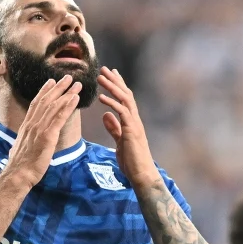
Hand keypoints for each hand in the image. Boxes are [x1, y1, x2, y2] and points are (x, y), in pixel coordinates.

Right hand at [7, 76, 82, 183]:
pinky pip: (59, 118)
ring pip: (54, 106)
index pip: (36, 103)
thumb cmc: (21, 165)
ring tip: (77, 84)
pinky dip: (68, 106)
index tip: (51, 81)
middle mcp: (32, 123)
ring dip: (67, 93)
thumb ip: (28, 138)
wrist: (19, 173)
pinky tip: (75, 99)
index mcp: (27, 125)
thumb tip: (29, 139)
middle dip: (58, 87)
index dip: (44, 91)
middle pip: (46, 100)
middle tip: (68, 77)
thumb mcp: (22, 146)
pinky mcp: (47, 136)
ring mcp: (39, 129)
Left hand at [98, 67, 156, 184]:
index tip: (110, 73)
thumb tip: (105, 115)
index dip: (118, 85)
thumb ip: (114, 127)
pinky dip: (112, 103)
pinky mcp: (132, 131)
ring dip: (112, 87)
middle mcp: (135, 120)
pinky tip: (102, 97)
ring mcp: (134, 124)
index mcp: (131, 121)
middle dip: (115, 81)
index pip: (125, 99)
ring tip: (101, 77)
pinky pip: (122, 113)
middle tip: (104, 68)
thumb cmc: (132, 161)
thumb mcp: (120, 141)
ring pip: (125, 100)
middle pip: (125, 94)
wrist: (142, 174)